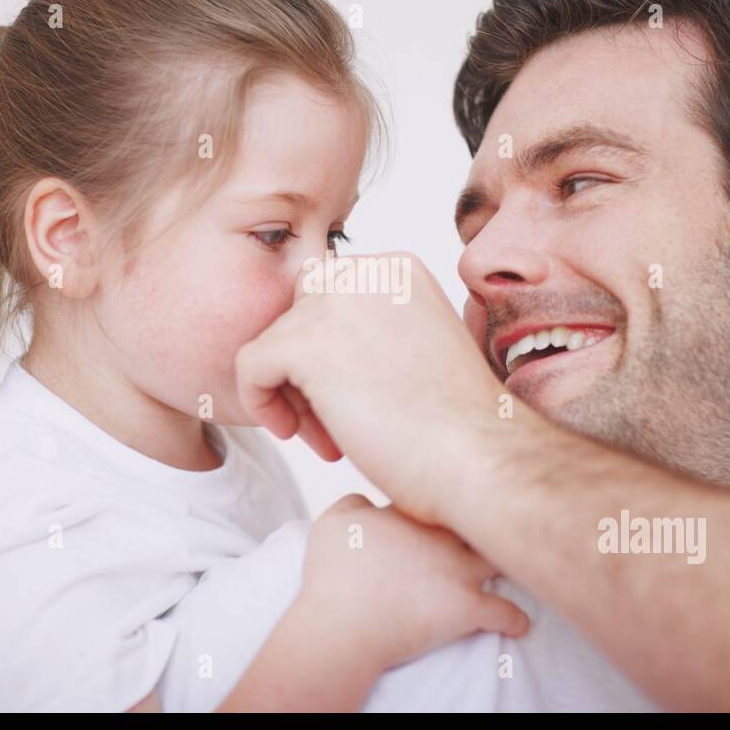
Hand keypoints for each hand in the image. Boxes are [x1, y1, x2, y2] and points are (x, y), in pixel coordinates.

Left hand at [235, 252, 516, 523]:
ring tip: (328, 437)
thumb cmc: (459, 429)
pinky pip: (250, 364)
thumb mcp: (417, 354)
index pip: (332, 294)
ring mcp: (338, 304)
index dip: (329, 351)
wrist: (478, 460)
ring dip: (290, 392)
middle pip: (298, 310)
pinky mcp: (308, 344)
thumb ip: (375, 335)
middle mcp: (369, 273)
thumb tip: (325, 351)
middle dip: (303, 365)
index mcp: (400, 270)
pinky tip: (296, 435)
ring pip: (274, 341)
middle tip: (331, 420)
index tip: (352, 398)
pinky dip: (261, 401)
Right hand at [296, 494, 528, 672]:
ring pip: (497, 560)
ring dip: (509, 563)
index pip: (441, 500)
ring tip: (524, 566)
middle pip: (476, 524)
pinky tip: (522, 624)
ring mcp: (458, 573)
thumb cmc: (332, 576)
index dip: (449, 503)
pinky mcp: (466, 609)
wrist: (343, 623)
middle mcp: (440, 538)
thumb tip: (370, 501)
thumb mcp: (333, 522)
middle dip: (490, 521)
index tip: (456, 508)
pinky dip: (515, 619)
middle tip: (503, 524)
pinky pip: (503, 612)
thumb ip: (354, 502)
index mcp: (410, 514)